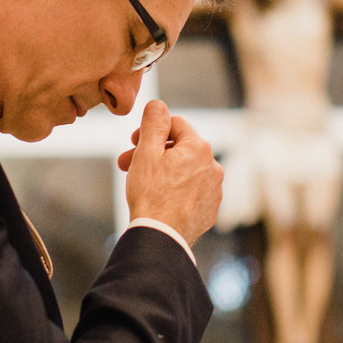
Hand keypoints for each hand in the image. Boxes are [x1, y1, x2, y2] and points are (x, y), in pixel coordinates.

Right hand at [117, 100, 222, 246]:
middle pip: (180, 148)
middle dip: (153, 152)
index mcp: (199, 147)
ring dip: (163, 170)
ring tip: (141, 183)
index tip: (133, 142)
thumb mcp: (146, 152)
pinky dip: (175, 189)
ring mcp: (214, 189)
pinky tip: (158, 198)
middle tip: (128, 163)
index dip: (151, 130)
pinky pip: (191, 190)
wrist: (161, 237)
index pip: (175, 123)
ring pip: (185, 170)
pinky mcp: (210, 209)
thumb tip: (158, 105)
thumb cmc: (151, 195)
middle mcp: (213, 166)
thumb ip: (153, 123)